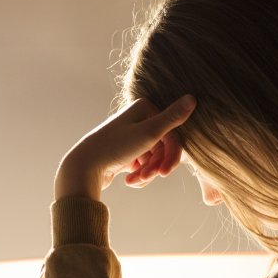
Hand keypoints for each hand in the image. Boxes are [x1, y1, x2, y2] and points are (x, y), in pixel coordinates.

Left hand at [54, 95, 196, 200]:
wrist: (84, 167)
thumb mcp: (149, 133)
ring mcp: (131, 135)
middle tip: (146, 178)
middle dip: (156, 165)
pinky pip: (141, 164)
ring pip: (152, 157)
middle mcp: (138, 118)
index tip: (165, 172)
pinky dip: (138, 174)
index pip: (172, 134)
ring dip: (147, 172)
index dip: (171, 155)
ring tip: (134, 181)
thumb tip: (193, 97)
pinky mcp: (124, 150)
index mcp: (146, 108)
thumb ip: (173, 117)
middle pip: (162, 147)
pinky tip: (129, 181)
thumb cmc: (115, 147)